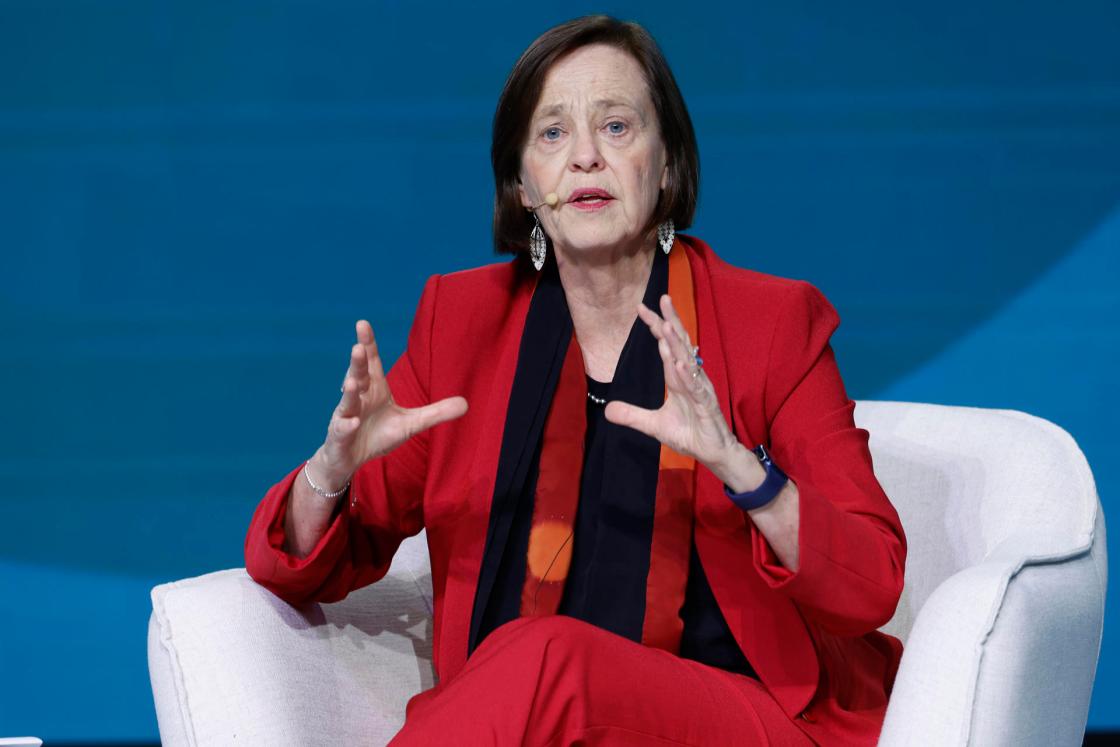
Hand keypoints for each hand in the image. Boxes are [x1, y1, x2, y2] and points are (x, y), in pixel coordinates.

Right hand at [314, 320, 467, 488]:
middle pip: (357, 376)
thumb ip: (436, 412)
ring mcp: (346, 416)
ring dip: (348, 391)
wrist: (350, 458)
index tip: (363, 323)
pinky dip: (346, 425)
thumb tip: (467, 403)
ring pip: (347, 401)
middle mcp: (358, 398)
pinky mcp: (339, 435)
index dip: (368, 343)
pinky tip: (352, 422)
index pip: (371, 363)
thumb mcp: (412, 423)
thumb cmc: (378, 435)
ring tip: (350, 382)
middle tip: (358, 347)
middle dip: (357, 362)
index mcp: (374, 389)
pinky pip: (342, 429)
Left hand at [604, 294, 738, 472]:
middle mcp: (691, 378)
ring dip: (677, 344)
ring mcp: (700, 390)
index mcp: (679, 377)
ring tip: (666, 325)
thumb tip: (607, 411)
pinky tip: (680, 364)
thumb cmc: (689, 433)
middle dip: (670, 321)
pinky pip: (696, 388)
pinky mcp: (707, 406)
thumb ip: (632, 415)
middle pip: (680, 344)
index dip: (656, 327)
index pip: (666, 346)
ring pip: (688, 362)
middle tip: (662, 297)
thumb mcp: (654, 425)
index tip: (641, 308)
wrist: (713, 453)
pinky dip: (687, 376)